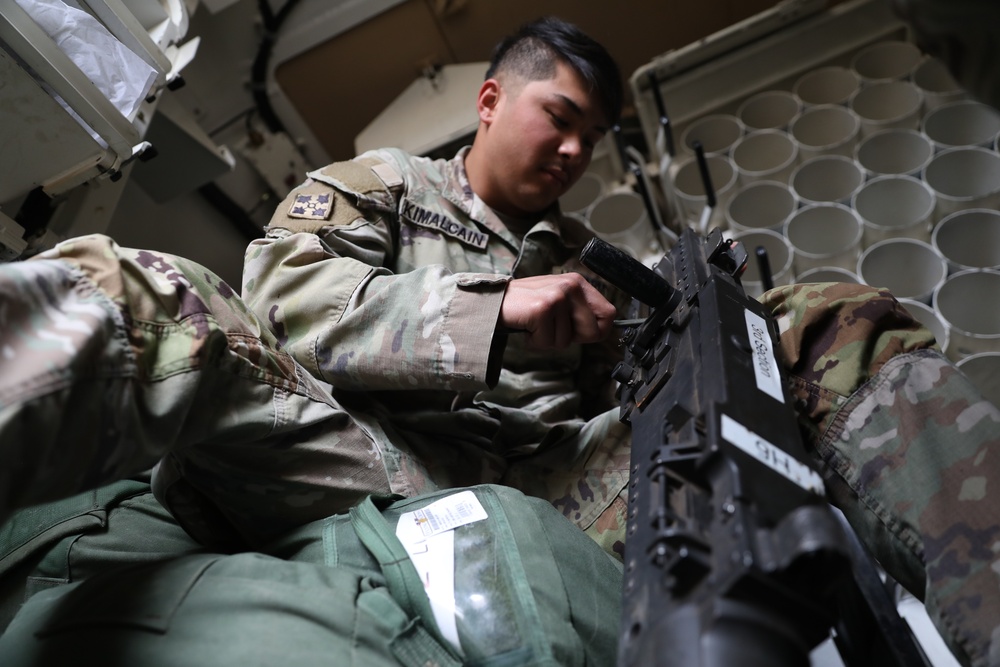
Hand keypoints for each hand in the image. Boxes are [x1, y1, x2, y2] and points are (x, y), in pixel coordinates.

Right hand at [499, 273, 615, 348]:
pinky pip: (548, 342)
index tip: (578, 332)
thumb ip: (580, 312)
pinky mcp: (543, 309)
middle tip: (551, 328)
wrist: (494, 302)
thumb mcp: (559, 302)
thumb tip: (602, 330)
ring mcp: (557, 297)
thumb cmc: (526, 305)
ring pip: (566, 340)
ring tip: (535, 325)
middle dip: (571, 338)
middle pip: (593, 331)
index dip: (596, 330)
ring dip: (548, 340)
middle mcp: (571, 286)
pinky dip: (535, 341)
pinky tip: (527, 327)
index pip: (609, 314)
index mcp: (578, 283)